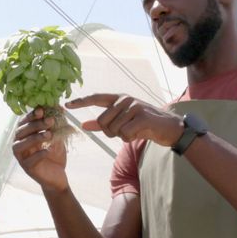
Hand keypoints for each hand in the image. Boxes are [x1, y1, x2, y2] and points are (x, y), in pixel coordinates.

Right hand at [11, 107, 68, 192]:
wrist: (58, 176)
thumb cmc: (54, 155)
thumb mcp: (57, 137)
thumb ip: (56, 124)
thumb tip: (59, 107)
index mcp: (25, 136)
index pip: (24, 122)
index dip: (31, 115)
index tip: (41, 110)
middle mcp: (19, 145)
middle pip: (20, 132)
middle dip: (35, 125)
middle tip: (50, 121)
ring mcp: (22, 158)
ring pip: (20, 146)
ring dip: (34, 138)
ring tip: (49, 135)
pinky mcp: (27, 169)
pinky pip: (29, 161)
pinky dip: (38, 155)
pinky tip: (48, 151)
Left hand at [65, 93, 183, 145]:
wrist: (169, 128)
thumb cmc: (143, 125)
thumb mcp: (122, 123)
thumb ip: (102, 124)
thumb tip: (83, 125)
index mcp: (119, 98)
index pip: (96, 98)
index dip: (81, 102)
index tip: (67, 105)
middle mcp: (125, 99)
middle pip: (102, 121)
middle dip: (110, 132)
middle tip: (125, 131)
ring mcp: (134, 107)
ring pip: (114, 130)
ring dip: (122, 136)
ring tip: (134, 131)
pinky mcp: (142, 117)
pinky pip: (124, 134)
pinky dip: (130, 138)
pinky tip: (139, 133)